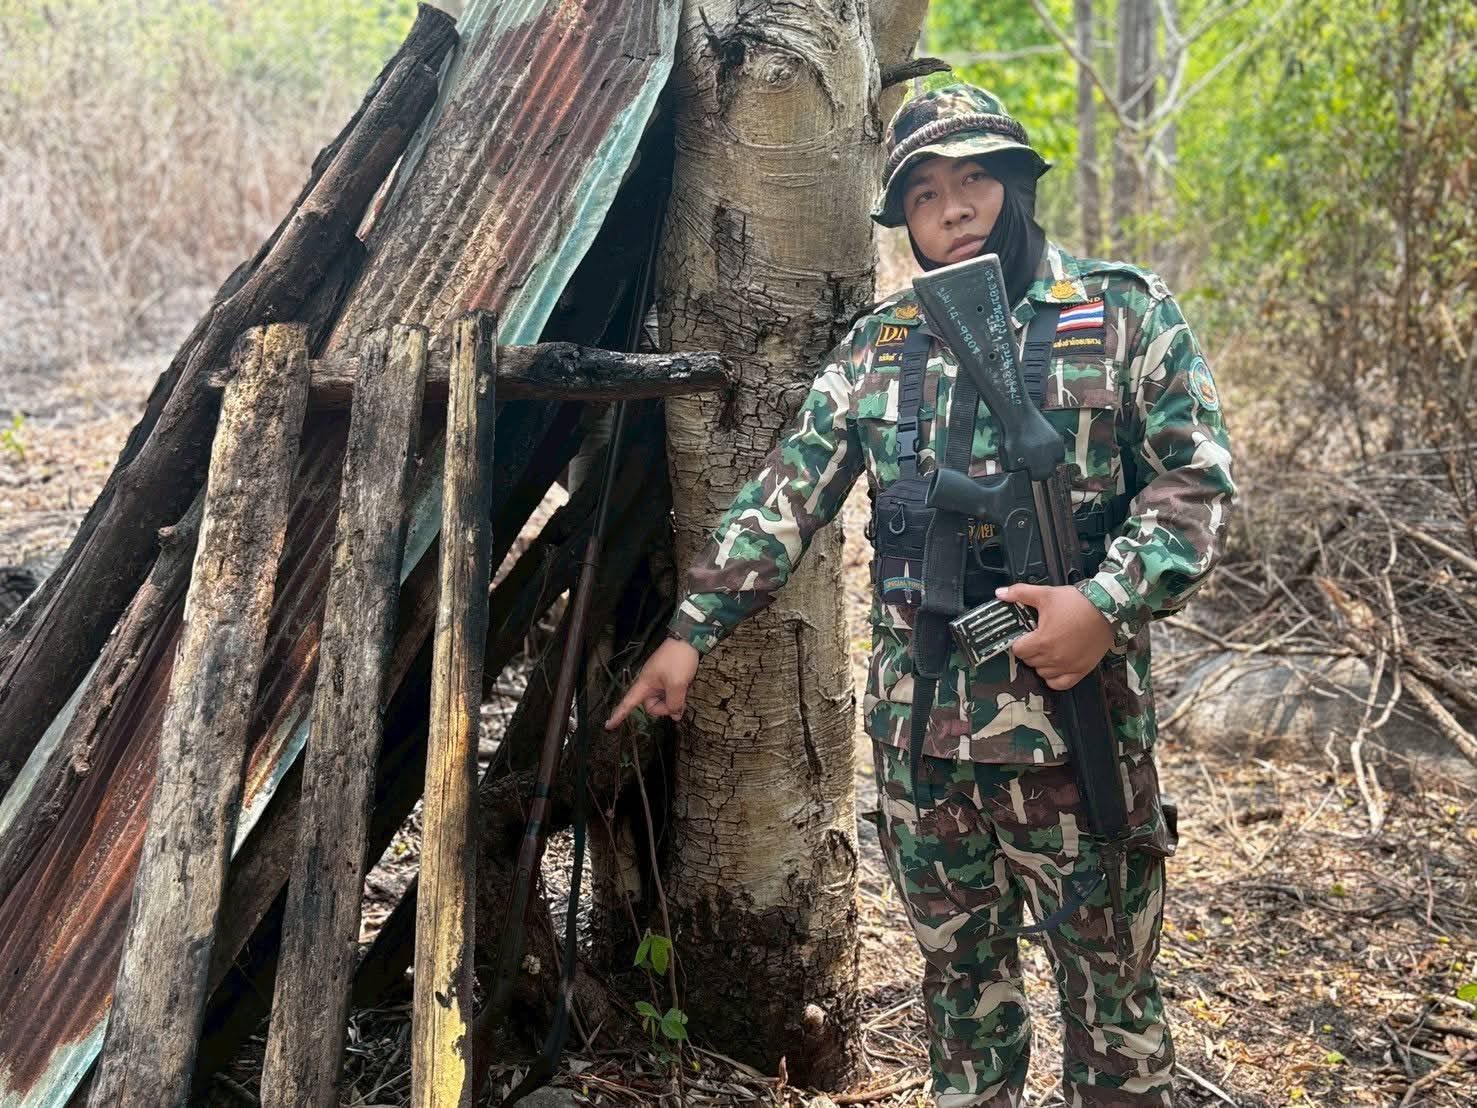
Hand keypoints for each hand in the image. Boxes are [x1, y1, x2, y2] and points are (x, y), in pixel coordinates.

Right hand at [604, 638, 700, 728]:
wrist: (688, 639)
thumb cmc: (678, 660)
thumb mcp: (677, 684)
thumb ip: (674, 703)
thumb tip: (675, 716)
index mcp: (644, 684)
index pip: (628, 703)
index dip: (619, 715)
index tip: (608, 726)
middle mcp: (649, 684)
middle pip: (652, 706)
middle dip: (666, 707)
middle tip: (680, 697)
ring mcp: (659, 681)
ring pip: (664, 700)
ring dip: (675, 699)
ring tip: (684, 687)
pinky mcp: (668, 678)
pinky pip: (670, 693)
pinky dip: (678, 693)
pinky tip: (686, 685)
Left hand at [995, 583, 1112, 689]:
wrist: (1108, 609)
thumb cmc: (1075, 602)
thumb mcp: (1046, 594)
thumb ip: (1020, 593)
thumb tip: (999, 593)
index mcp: (1041, 641)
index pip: (1018, 650)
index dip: (1020, 641)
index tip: (1026, 635)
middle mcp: (1053, 658)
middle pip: (1030, 662)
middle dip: (1030, 651)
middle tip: (1038, 639)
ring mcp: (1067, 667)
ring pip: (1043, 673)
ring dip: (1041, 664)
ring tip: (1048, 650)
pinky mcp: (1081, 671)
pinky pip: (1060, 684)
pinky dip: (1054, 678)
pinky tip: (1056, 667)